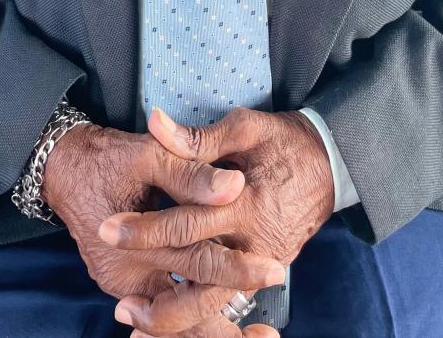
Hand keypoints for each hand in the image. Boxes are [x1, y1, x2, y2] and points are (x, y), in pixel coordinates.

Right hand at [40, 120, 286, 331]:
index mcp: (133, 245)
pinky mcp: (124, 287)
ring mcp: (122, 287)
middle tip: (270, 333)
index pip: (197, 262)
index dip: (237, 268)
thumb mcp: (149, 154)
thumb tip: (235, 184)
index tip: (274, 270)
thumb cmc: (108, 158)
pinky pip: (160, 311)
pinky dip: (188, 322)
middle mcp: (126, 277)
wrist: (62, 169)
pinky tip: (221, 327)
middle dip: (227, 325)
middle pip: (184, 309)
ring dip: (210, 329)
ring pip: (172, 320)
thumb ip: (191, 173)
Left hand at [99, 106, 334, 335]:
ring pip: (215, 304)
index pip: (189, 224)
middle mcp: (255, 244)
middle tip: (117, 303)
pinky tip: (164, 317)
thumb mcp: (246, 129)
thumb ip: (198, 138)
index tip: (109, 230)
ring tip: (133, 318)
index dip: (146, 229)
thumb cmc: (285, 142)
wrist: (332, 165)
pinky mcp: (264, 272)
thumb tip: (154, 123)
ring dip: (175, 317)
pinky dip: (198, 315)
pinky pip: (227, 301)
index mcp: (248, 205)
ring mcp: (263, 263)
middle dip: (157, 294)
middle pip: (200, 280)